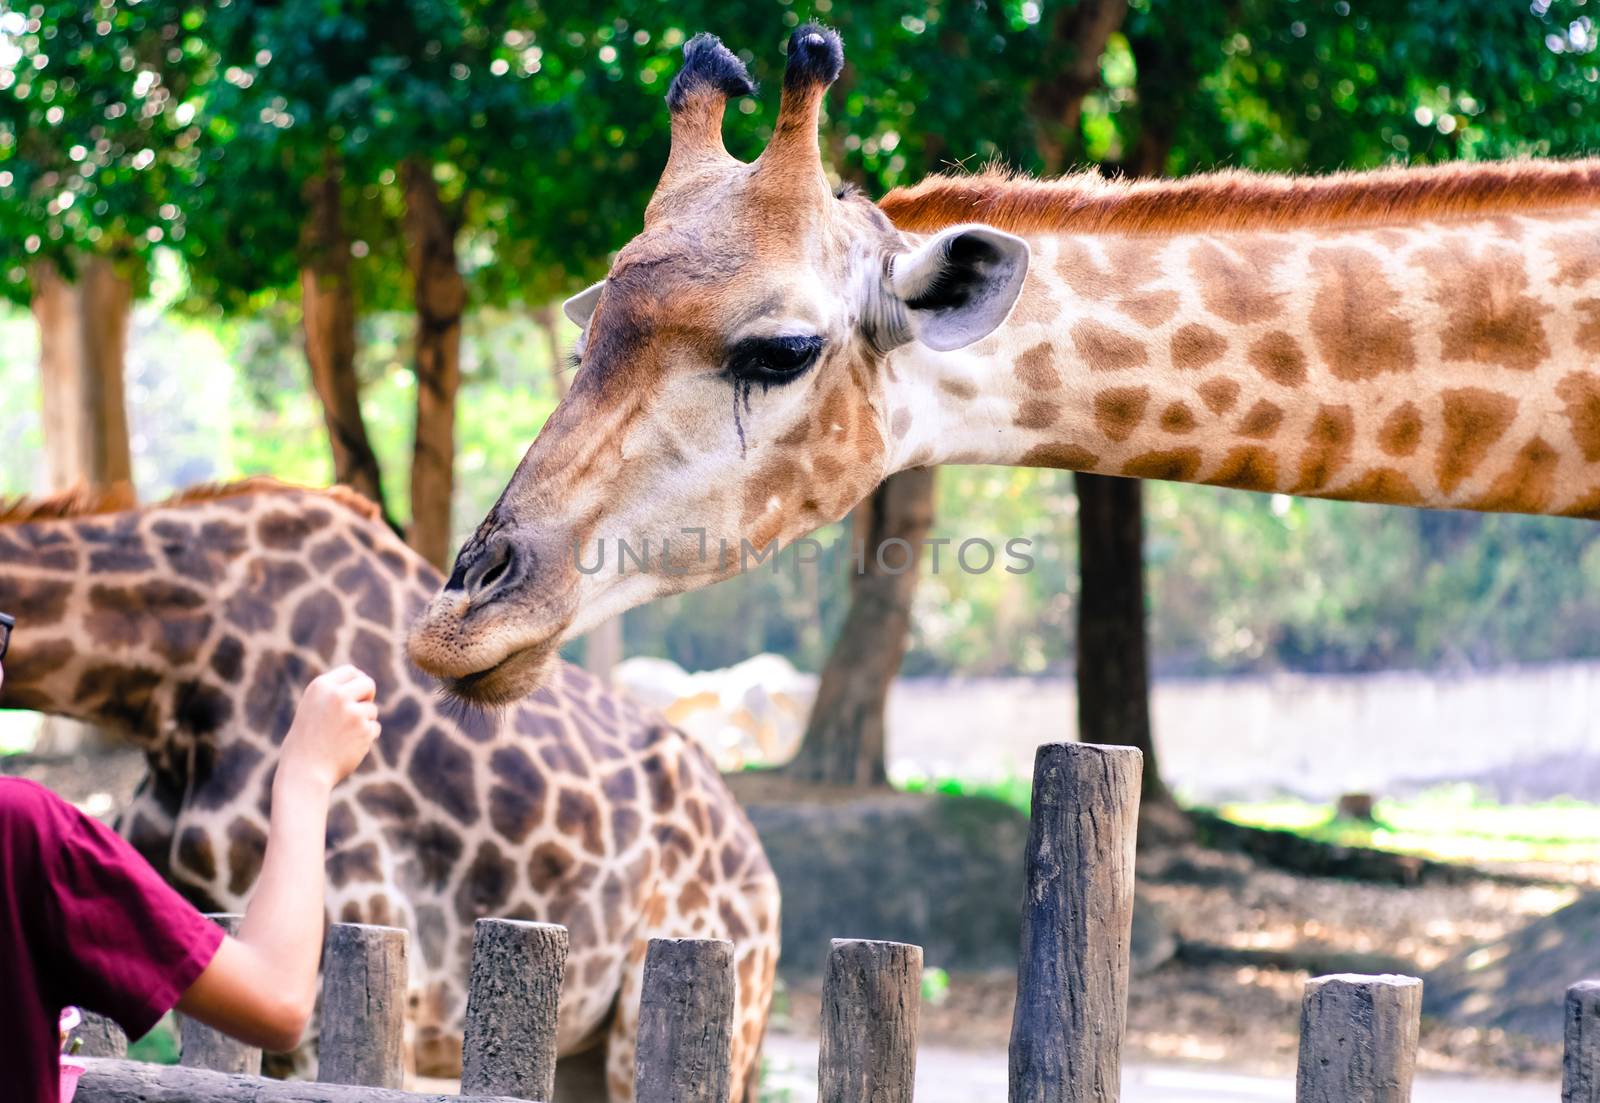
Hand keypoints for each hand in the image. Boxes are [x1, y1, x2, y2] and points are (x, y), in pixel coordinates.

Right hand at [278, 666, 380, 790]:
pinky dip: (366, 737)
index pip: (351, 671)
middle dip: (368, 696)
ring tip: (342, 737)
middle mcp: (337, 695)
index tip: (357, 693)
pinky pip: (374, 728)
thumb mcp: (312, 709)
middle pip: (368, 683)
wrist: (304, 771)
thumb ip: (332, 695)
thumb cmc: (305, 742)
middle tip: (358, 711)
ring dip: (364, 722)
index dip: (357, 682)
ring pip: (372, 710)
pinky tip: (348, 747)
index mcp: (321, 686)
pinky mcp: (364, 729)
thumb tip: (360, 683)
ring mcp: (353, 712)